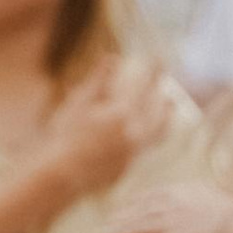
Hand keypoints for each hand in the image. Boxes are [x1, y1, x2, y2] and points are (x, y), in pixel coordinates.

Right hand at [46, 57, 172, 205]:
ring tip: (164, 121)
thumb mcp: (79, 102)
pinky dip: (143, 142)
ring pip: (156, 137)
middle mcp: (134, 135)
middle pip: (160, 116)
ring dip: (162, 125)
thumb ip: (98, 80)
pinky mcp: (124, 170)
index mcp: (123, 114)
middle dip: (165, 105)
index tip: (159, 59)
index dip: (153, 71)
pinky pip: (140, 153)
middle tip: (170, 99)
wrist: (61, 174)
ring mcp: (132, 155)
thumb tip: (113, 57)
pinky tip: (135, 141)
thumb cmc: (66, 134)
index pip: (144, 86)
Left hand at [109, 183, 232, 232]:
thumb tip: (206, 203)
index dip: (135, 203)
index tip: (125, 208)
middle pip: (139, 211)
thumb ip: (204, 200)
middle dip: (121, 219)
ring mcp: (170, 222)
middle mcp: (172, 204)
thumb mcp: (217, 200)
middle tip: (106, 226)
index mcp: (182, 191)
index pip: (151, 196)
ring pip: (137, 229)